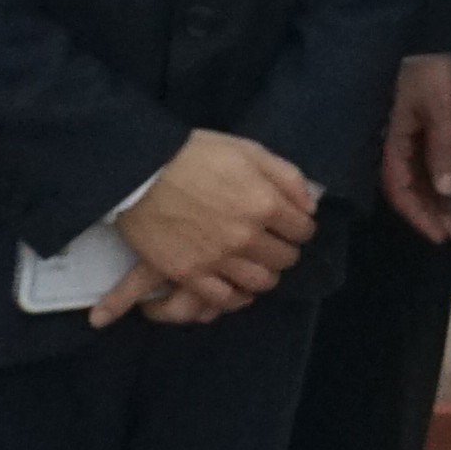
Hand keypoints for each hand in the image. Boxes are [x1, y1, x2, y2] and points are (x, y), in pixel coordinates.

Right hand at [100, 130, 317, 325]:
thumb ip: (287, 177)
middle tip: (274, 243)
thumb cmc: (195, 154)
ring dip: (265, 274)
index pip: (303, 230)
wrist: (140, 171)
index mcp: (265, 204)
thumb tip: (310, 206)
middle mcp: (246, 237)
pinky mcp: (188, 274)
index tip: (291, 225)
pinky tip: (238, 289)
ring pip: (260, 282)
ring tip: (257, 265)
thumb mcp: (249, 151)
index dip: (300, 227)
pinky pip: (223, 298)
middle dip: (285, 250)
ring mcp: (218, 259)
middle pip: (285, 258)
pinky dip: (236, 297)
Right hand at [380, 54, 450, 244]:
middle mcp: (395, 142)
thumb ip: (443, 147)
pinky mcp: (420, 127)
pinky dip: (442, 183)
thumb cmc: (433, 66)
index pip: (401, 190)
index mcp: (391, 139)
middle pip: (410, 189)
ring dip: (440, 202)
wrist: (431, 31)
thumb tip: (447, 190)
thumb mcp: (442, 106)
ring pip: (420, 179)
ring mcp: (407, 135)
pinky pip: (426, 165)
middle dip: (435, 214)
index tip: (442, 237)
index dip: (420, 216)